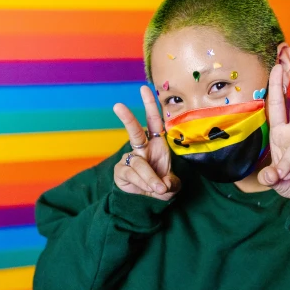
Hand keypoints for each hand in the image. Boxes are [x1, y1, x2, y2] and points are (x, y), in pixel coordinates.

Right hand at [113, 86, 180, 200]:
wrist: (146, 200)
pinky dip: (143, 184)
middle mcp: (142, 148)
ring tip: (159, 188)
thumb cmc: (161, 184)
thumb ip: (171, 184)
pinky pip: (132, 175)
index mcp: (157, 144)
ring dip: (150, 177)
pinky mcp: (121, 171)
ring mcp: (130, 159)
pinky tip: (149, 189)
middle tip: (117, 105)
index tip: (144, 88)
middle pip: (134, 132)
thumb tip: (164, 184)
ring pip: (139, 164)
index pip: (154, 121)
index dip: (150, 106)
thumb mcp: (172, 184)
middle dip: (127, 118)